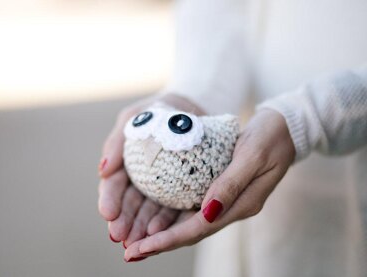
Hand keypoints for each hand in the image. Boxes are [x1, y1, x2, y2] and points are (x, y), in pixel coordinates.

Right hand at [98, 94, 204, 253]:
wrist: (190, 108)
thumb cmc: (157, 111)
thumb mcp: (133, 118)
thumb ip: (117, 142)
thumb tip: (102, 170)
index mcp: (125, 164)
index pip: (114, 185)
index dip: (109, 200)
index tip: (107, 213)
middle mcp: (140, 179)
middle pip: (128, 204)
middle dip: (122, 221)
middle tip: (119, 236)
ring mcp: (159, 188)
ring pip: (147, 211)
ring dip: (139, 228)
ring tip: (136, 243)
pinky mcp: (179, 192)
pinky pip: (171, 208)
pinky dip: (164, 221)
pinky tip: (160, 233)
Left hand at [123, 109, 295, 260]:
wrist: (285, 128)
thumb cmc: (270, 137)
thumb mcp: (252, 155)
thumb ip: (230, 183)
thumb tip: (208, 212)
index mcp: (242, 204)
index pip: (200, 228)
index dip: (170, 240)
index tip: (143, 247)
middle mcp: (233, 208)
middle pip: (192, 232)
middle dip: (161, 244)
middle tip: (131, 253)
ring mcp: (228, 201)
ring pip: (191, 224)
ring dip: (165, 234)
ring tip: (138, 241)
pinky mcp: (222, 190)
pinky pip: (194, 208)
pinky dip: (174, 217)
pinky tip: (157, 217)